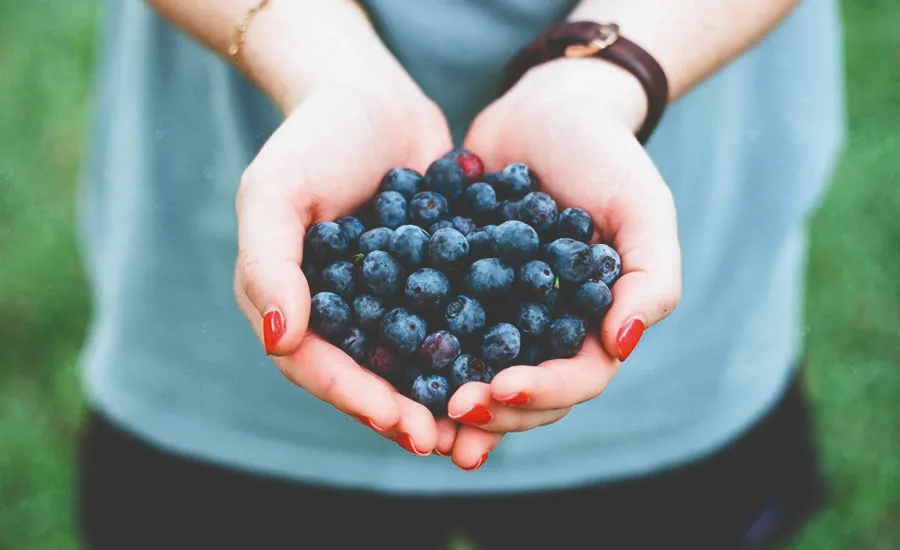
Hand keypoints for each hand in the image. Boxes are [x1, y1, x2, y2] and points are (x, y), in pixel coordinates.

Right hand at [233, 72, 458, 456]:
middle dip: (405, 412)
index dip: (356, 399)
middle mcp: (342, 312)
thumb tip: (281, 340)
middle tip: (444, 442)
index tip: (400, 423)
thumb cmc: (312, 139)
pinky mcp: (434, 280)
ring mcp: (390, 299)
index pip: (318, 366)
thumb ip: (267, 264)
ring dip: (443, 396)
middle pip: (369, 376)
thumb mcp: (275, 192)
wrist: (371, 96)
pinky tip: (511, 367)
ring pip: (414, 361)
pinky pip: (452, 321)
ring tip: (480, 426)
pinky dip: (475, 348)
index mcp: (297, 303)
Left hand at [447, 59, 682, 466]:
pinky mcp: (457, 290)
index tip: (502, 388)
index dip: (544, 392)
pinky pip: (437, 328)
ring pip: (479, 374)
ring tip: (420, 421)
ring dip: (453, 404)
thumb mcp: (641, 206)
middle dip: (493, 411)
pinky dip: (417, 354)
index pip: (578, 378)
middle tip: (453, 412)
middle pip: (525, 392)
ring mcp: (500, 313)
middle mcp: (547, 329)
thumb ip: (651, 276)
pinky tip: (389, 369)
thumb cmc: (603, 154)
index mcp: (595, 323)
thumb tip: (623, 345)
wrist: (544, 109)